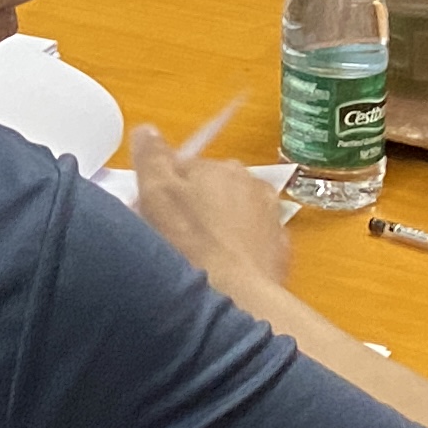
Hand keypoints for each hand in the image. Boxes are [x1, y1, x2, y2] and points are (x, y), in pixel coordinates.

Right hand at [127, 124, 291, 298]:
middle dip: (195, 207)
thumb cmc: (190, 245)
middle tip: (172, 237)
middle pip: (212, 189)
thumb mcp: (156, 194)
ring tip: (198, 257)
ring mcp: (270, 218)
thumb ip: (151, 157)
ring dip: (220, 228)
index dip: (164, 191)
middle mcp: (250, 184)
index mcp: (218, 166)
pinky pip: (252, 244)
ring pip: (235, 215)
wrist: (236, 297)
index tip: (152, 214)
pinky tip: (222, 270)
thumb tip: (147, 130)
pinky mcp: (279, 251)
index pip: (184, 168)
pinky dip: (239, 252)